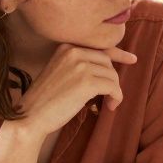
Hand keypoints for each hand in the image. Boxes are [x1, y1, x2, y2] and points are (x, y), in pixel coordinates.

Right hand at [11, 45, 137, 134]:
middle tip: (111, 96)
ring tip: (109, 103)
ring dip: (114, 91)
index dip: (119, 54)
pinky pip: (113, 87)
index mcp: (66, 47)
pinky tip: (110, 106)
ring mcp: (80, 66)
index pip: (99, 47)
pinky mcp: (86, 82)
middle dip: (112, 79)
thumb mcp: (60, 73)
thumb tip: (108, 69)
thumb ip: (79, 66)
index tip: (132, 59)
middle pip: (107, 62)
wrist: (30, 116)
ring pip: (112, 75)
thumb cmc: (45, 100)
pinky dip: (116, 97)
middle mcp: (73, 52)